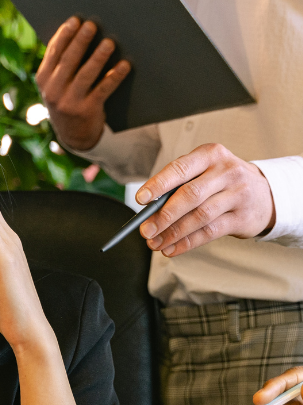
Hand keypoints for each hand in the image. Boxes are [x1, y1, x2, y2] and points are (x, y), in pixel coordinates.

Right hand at [35, 17, 130, 151]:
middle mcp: (53, 91)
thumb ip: (61, 63)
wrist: (73, 135)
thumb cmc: (67, 98)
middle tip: (92, 25)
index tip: (75, 20)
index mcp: (43, 79)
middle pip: (68, 61)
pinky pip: (103, 90)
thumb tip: (79, 30)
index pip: (53, 53)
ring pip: (85, 75)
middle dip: (80, 42)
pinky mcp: (87, 111)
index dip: (64, 36)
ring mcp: (69, 102)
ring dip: (98, 57)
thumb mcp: (56, 83)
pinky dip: (114, 76)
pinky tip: (124, 65)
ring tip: (109, 42)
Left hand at [133, 143, 275, 255]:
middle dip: (164, 215)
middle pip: (190, 195)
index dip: (159, 184)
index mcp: (210, 155)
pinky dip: (187, 243)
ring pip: (199, 216)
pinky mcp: (243, 217)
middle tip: (145, 230)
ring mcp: (238, 194)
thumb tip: (148, 212)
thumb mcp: (204, 173)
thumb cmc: (222, 182)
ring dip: (173, 233)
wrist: (265, 194)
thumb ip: (178, 187)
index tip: (141, 199)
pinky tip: (171, 249)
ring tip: (155, 243)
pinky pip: (210, 232)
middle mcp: (226, 171)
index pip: (180, 168)